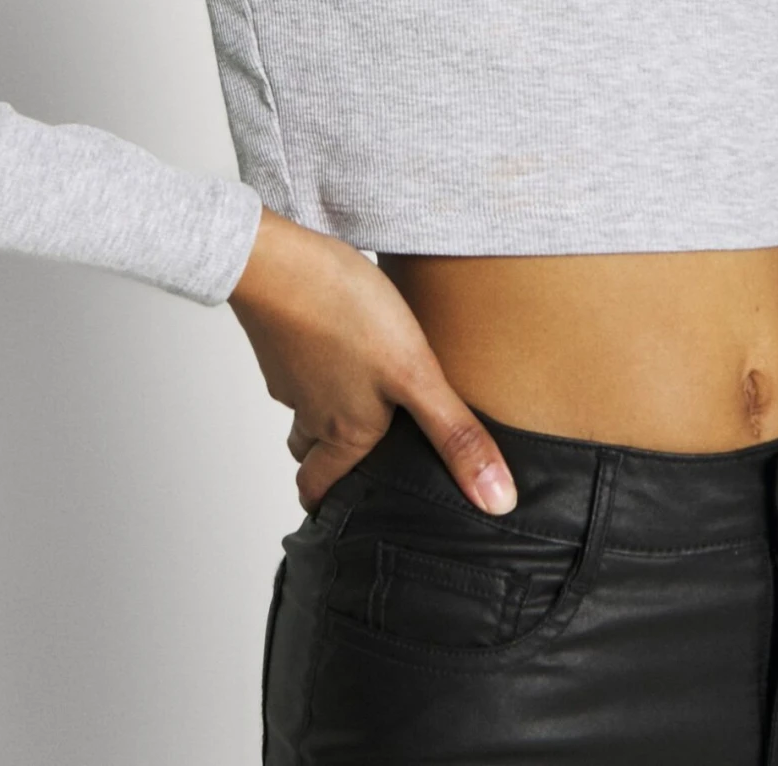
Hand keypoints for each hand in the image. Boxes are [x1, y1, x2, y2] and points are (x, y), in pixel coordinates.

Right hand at [227, 206, 518, 516]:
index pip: (320, 489)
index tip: (346, 514)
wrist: (280, 262)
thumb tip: (497, 502)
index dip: (330, 504)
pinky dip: (314, 363)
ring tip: (355, 395)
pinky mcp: (280, 335)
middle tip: (356, 456)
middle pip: (308, 451)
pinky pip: (296, 364)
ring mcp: (288, 372)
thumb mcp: (416, 375)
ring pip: (302, 406)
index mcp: (343, 432)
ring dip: (322, 408)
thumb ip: (454, 435)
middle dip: (326, 459)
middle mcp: (309, 410)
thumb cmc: (345, 315)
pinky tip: (338, 340)